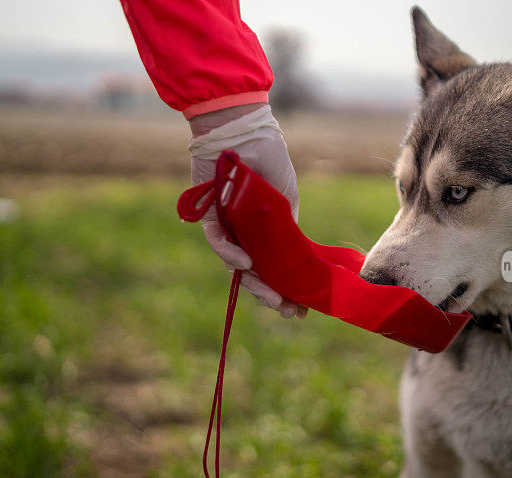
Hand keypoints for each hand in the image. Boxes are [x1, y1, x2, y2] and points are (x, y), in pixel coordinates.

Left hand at [189, 103, 305, 318]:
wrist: (245, 134)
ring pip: (237, 266)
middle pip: (257, 273)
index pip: (276, 266)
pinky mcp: (210, 219)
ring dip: (254, 284)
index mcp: (268, 232)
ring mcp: (229, 229)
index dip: (288, 288)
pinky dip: (231, 256)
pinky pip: (219, 243)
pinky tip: (247, 264)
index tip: (301, 308)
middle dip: (271, 294)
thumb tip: (292, 260)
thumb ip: (287, 229)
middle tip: (286, 309)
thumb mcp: (287, 200)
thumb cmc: (269, 161)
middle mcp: (247, 235)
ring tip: (271, 296)